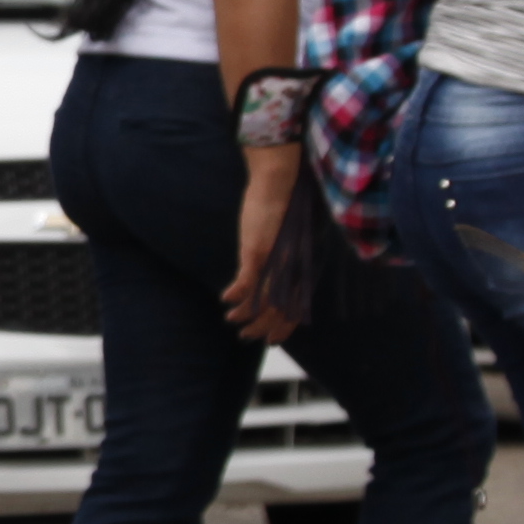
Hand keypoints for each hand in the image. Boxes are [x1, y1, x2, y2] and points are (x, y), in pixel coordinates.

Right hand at [220, 145, 301, 335]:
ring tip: (232, 320)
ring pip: (263, 300)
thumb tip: (272, 272)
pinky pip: (248, 282)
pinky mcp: (258, 252)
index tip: (272, 340)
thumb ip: (279, 258)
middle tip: (246, 337)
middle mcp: (290, 269)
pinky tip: (225, 300)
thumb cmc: (280, 206)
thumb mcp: (281, 238)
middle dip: (262, 328)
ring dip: (246, 315)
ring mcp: (274, 262)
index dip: (284, 327)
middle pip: (279, 310)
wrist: (278, 183)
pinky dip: (236, 294)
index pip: (296, 308)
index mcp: (298, 267)